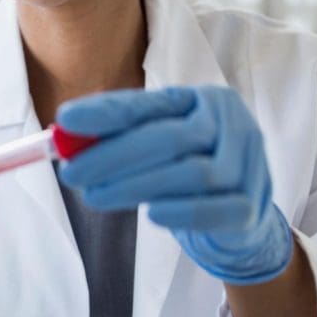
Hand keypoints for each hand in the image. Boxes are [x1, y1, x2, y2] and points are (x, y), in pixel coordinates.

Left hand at [55, 86, 292, 284]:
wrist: (237, 217)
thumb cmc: (185, 169)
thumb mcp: (152, 144)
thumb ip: (116, 136)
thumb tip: (64, 135)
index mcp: (201, 100)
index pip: (148, 104)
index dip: (105, 112)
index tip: (65, 121)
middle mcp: (230, 124)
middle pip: (168, 138)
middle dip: (113, 157)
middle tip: (72, 174)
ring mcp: (249, 163)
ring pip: (192, 173)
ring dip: (137, 187)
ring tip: (96, 197)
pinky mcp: (252, 204)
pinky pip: (216, 208)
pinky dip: (182, 212)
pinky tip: (151, 215)